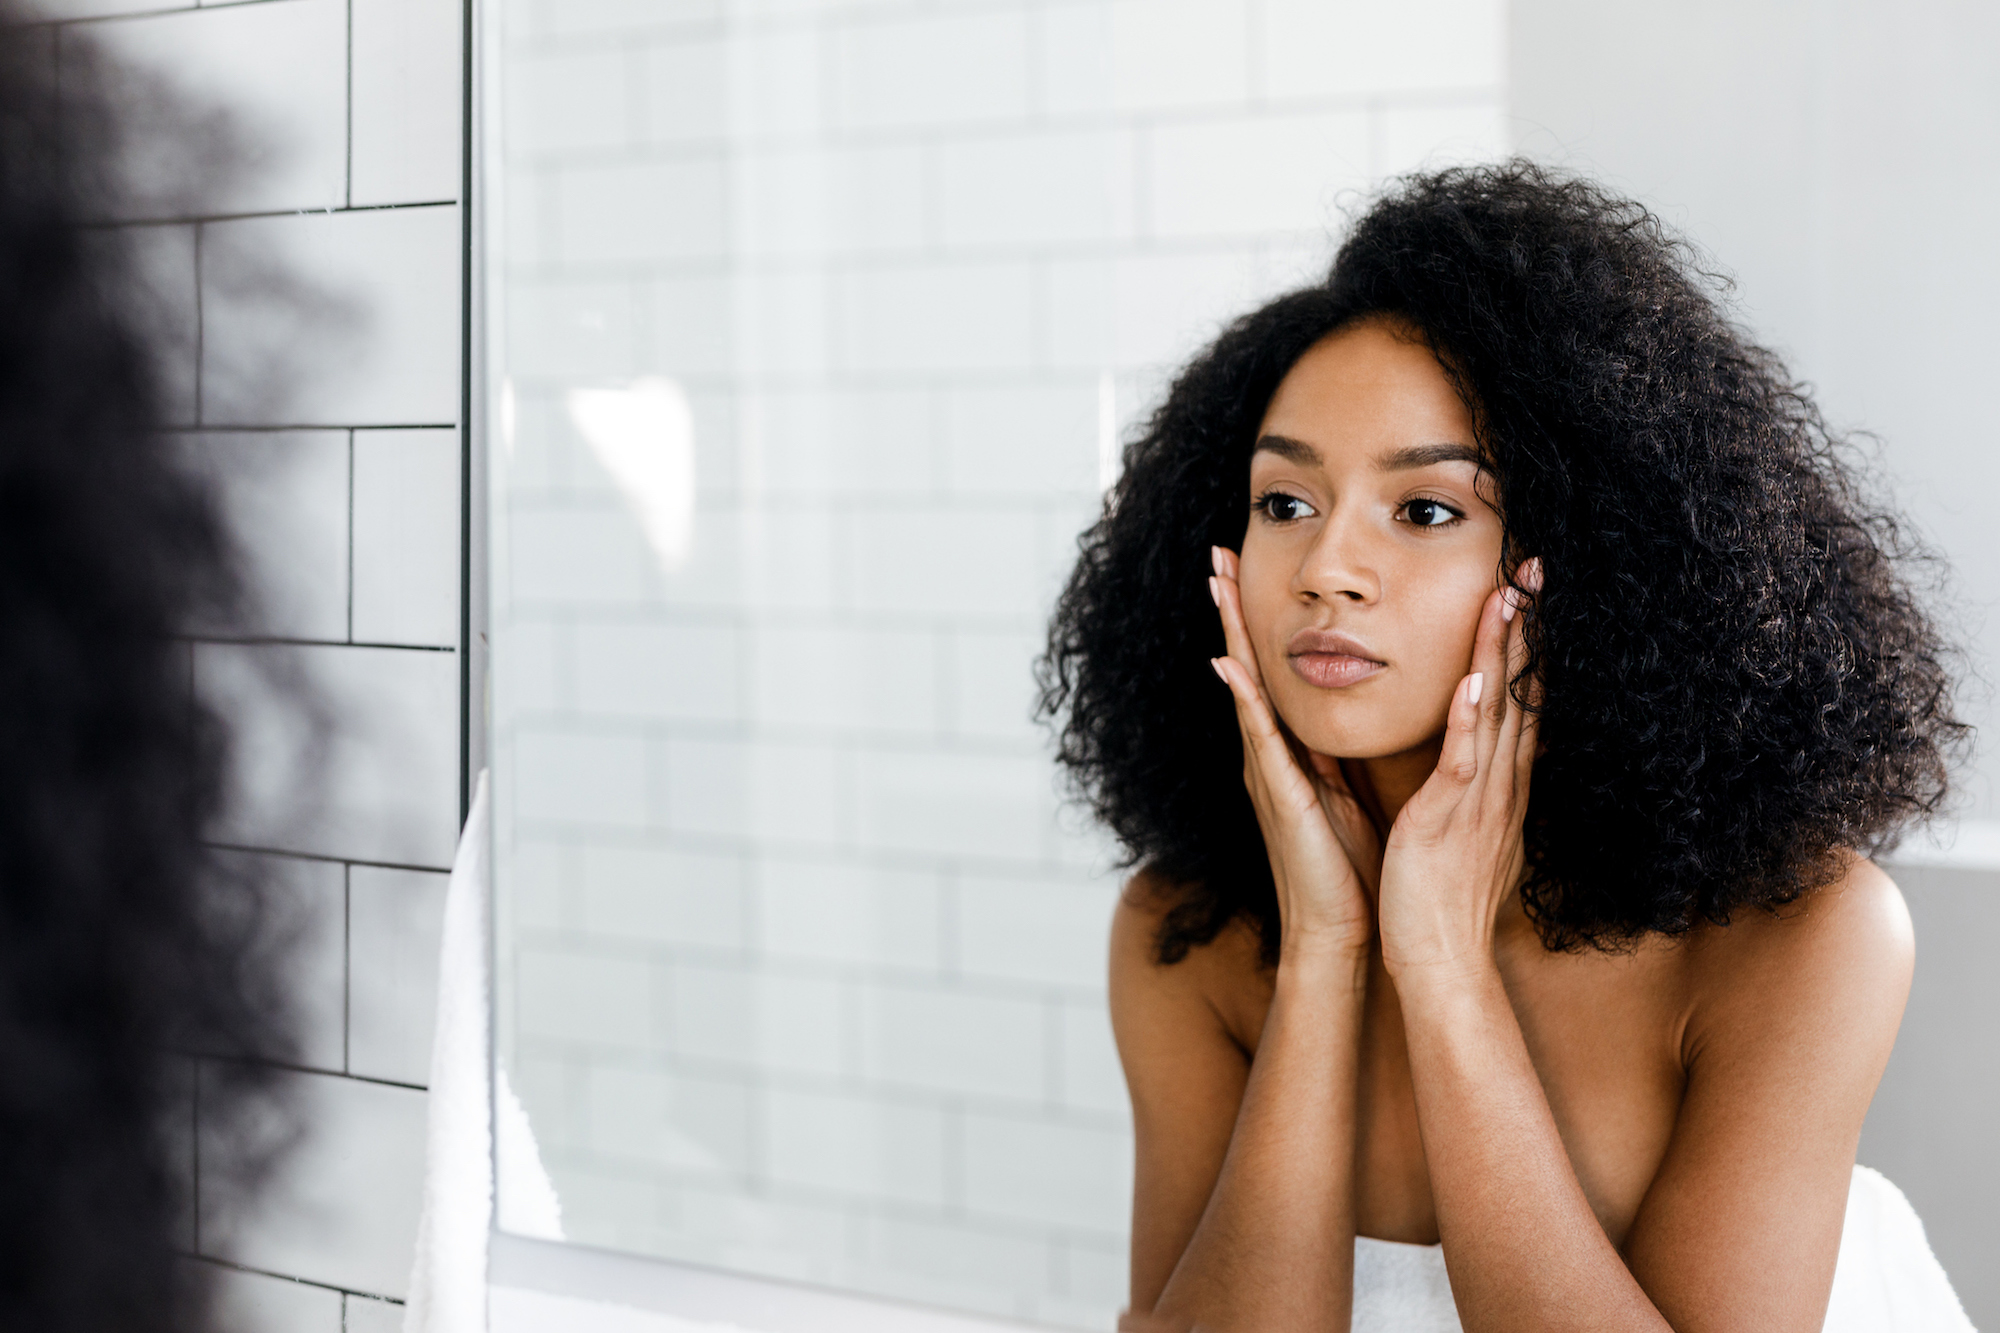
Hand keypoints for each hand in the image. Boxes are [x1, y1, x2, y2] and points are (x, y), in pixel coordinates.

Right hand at [1209, 545, 1378, 960]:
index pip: (1270, 673)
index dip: (1256, 621)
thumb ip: (1337, 753)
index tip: (1246, 568)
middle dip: (1231, 610)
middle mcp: (1269, 755)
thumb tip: (1348, 712)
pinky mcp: (1280, 796)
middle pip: (1245, 667)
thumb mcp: (1346, 793)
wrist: (1337, 932)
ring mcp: (1267, 773)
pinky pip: (1259, 738)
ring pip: (1245, 689)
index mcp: (1289, 752)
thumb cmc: (1348, 869)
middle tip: (1215, 553)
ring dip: (1230, 636)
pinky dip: (1244, 701)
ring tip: (1215, 585)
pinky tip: (1228, 666)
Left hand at [1378, 559, 1542, 985]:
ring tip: (1511, 596)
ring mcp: (1479, 799)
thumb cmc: (1441, 898)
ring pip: (1496, 711)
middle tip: (1534, 567)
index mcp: (1497, 783)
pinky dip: (1470, 719)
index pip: (1517, 699)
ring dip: (1502, 652)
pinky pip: (1463, 761)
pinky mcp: (1449, 819)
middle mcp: (1498, 783)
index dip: (1526, 643)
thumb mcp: (1463, 829)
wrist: (1439, 960)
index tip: (1528, 591)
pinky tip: (1474, 679)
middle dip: (1526, 627)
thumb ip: (1467, 787)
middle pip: (1518, 691)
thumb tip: (1472, 755)